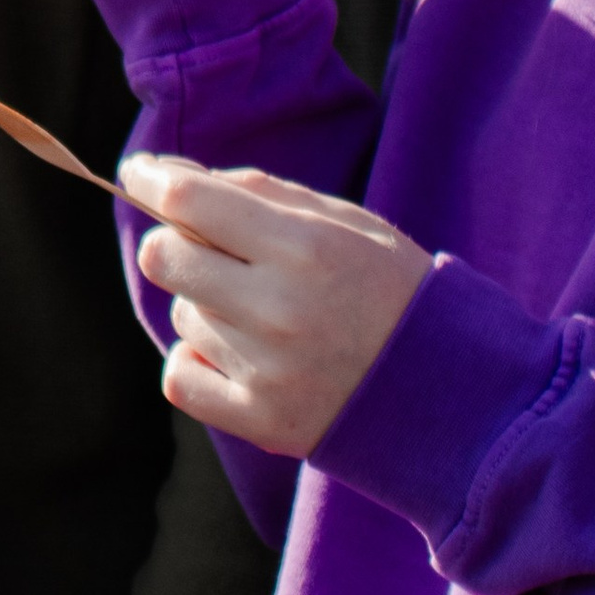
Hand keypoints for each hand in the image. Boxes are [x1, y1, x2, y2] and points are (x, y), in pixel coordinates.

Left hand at [123, 158, 429, 456]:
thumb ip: (256, 192)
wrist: (453, 392)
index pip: (189, 202)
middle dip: (177, 241)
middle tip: (211, 246)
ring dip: (206, 303)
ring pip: (182, 313)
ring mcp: (268, 370)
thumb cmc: (392, 289)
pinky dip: (196, 361)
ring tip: (266, 314)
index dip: (152, 181)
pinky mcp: (261, 420)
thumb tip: (168, 175)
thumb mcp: (344, 222)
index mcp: (305, 248)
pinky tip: (237, 353)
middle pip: (164, 257)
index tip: (141, 173)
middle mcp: (280, 309)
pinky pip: (180, 378)